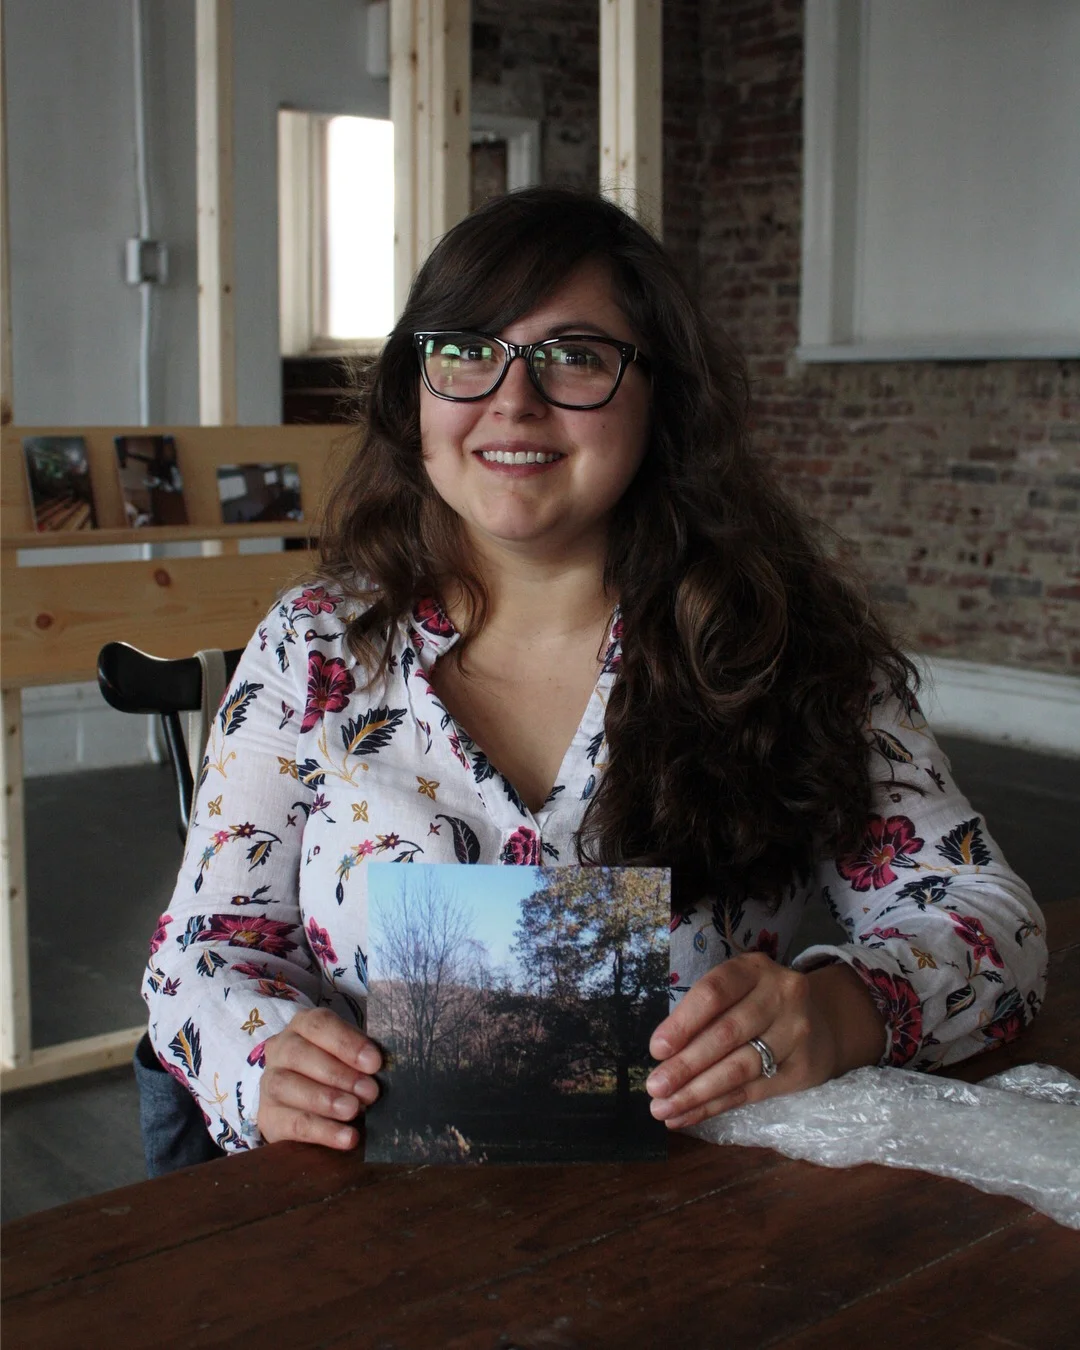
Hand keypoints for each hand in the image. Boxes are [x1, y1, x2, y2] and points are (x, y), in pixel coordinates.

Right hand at [258, 1007, 382, 1149]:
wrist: (307, 1103)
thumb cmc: (339, 1070)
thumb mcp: (351, 1057)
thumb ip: (364, 1059)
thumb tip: (383, 1071)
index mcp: (303, 1026)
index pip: (319, 1024)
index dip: (347, 1042)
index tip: (374, 1062)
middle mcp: (281, 1049)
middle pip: (300, 1054)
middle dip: (339, 1074)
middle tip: (370, 1092)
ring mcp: (269, 1082)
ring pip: (287, 1086)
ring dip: (325, 1099)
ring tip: (353, 1111)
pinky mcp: (268, 1117)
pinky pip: (291, 1123)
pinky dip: (321, 1131)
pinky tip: (346, 1138)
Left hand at [645, 954, 885, 1128]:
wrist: (821, 1020)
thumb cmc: (758, 1002)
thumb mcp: (735, 990)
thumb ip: (703, 1014)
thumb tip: (662, 1055)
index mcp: (754, 969)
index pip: (714, 993)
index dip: (683, 1023)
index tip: (656, 1049)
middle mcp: (781, 996)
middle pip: (726, 1034)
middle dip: (686, 1065)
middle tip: (655, 1088)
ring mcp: (796, 1033)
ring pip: (739, 1068)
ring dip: (697, 1093)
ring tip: (665, 1109)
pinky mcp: (802, 1069)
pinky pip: (751, 1092)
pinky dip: (715, 1106)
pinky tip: (688, 1115)